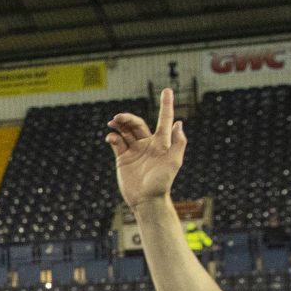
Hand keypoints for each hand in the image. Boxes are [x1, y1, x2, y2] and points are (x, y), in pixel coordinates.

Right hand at [107, 89, 187, 207]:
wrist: (146, 200)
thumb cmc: (162, 183)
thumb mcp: (174, 163)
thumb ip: (178, 143)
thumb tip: (179, 123)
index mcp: (161, 143)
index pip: (164, 119)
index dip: (166, 105)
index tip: (167, 90)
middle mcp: (147, 144)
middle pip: (137, 124)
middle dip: (128, 118)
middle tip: (118, 117)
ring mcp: (134, 150)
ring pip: (125, 131)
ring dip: (119, 124)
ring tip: (112, 123)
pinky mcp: (123, 158)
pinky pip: (116, 143)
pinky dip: (113, 137)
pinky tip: (111, 138)